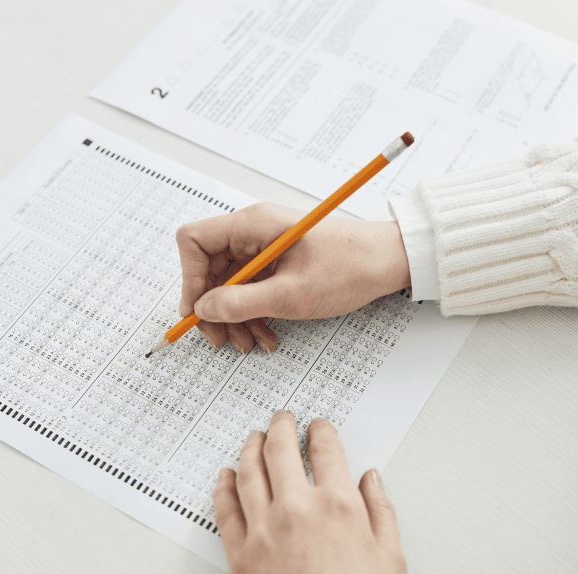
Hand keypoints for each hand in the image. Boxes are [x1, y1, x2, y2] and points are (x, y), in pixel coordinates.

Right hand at [176, 203, 411, 352]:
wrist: (388, 263)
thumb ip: (242, 302)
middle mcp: (253, 232)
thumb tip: (203, 310)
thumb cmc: (349, 268)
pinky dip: (253, 314)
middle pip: (209, 268)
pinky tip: (266, 336)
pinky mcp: (277, 264)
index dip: (189, 278)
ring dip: (234, 317)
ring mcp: (264, 248)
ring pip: (229, 284)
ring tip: (249, 344)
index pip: (194, 241)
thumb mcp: (291, 294)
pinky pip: (251, 289)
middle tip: (222, 340)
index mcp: (252, 225)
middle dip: (213, 308)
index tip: (197, 312)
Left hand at [214, 410, 405, 573]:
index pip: (326, 450)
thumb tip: (371, 480)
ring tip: (253, 438)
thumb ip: (381, 511)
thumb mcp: (391, 558)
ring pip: (248, 473)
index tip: (319, 427)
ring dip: (250, 448)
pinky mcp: (240, 556)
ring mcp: (263, 531)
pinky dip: (223, 486)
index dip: (321, 431)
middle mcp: (297, 510)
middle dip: (281, 427)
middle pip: (280, 450)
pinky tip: (226, 476)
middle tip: (282, 419)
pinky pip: (225, 509)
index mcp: (339, 506)